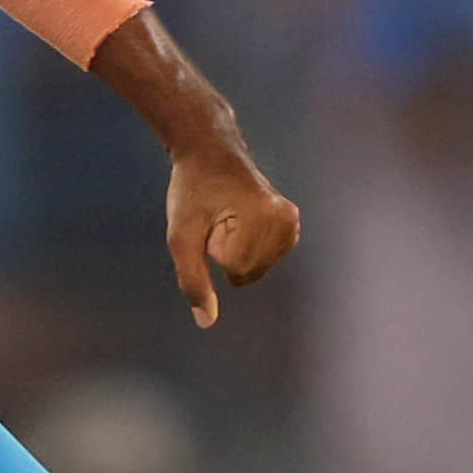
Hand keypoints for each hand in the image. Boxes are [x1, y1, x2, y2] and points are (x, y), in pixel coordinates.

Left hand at [164, 143, 300, 326]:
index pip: (235, 270)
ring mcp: (292, 222)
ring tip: (228, 217)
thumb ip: (192, 280)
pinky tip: (240, 221)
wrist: (210, 151)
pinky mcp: (292, 225)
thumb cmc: (192, 190)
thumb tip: (206, 321)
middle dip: (226, 253)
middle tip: (218, 218)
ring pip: (257, 270)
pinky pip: (265, 260)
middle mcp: (286, 219)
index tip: (211, 218)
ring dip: (237, 251)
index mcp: (265, 216)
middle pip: (248, 273)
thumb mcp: (181, 235)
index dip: (213, 250)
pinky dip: (248, 249)